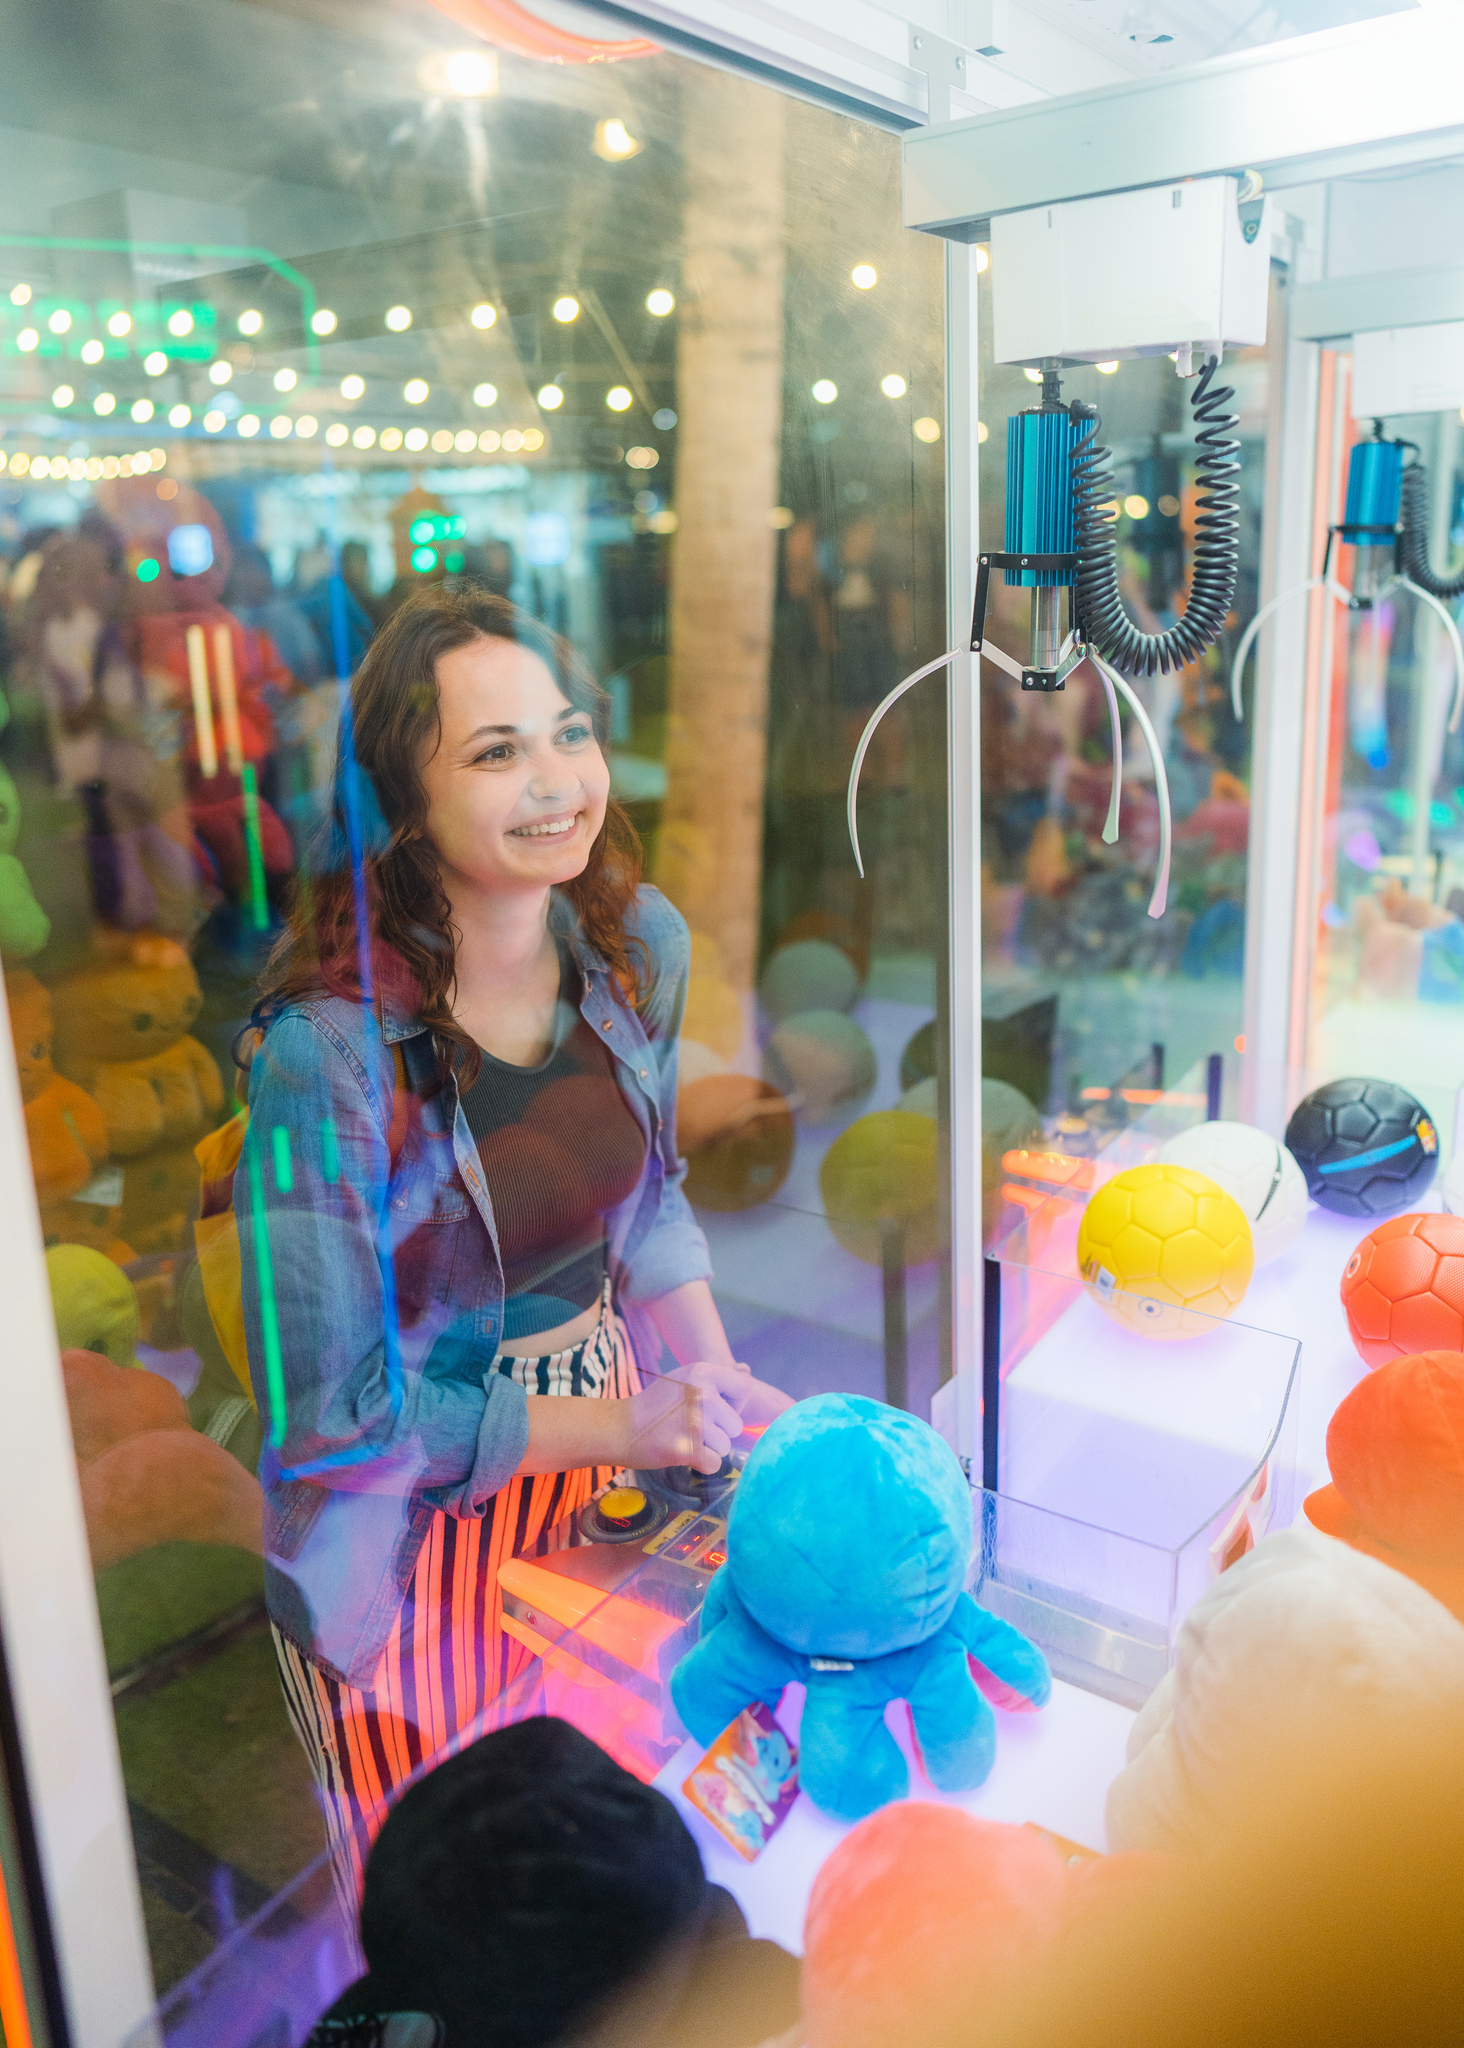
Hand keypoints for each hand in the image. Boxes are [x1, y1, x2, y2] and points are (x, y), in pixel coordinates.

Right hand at [624, 1363, 744, 1474]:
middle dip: (720, 1432)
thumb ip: (715, 1377)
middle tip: (693, 1428)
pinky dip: (702, 1465)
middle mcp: (701, 1393)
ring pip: (726, 1447)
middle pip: (736, 1425)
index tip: (714, 1410)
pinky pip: (714, 1464)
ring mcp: (694, 1421)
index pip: (744, 1390)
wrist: (617, 1427)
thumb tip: (747, 1370)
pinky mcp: (686, 1447)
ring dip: (709, 1449)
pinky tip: (683, 1453)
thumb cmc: (654, 1406)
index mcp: (702, 1372)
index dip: (734, 1405)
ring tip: (685, 1439)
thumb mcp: (683, 1378)